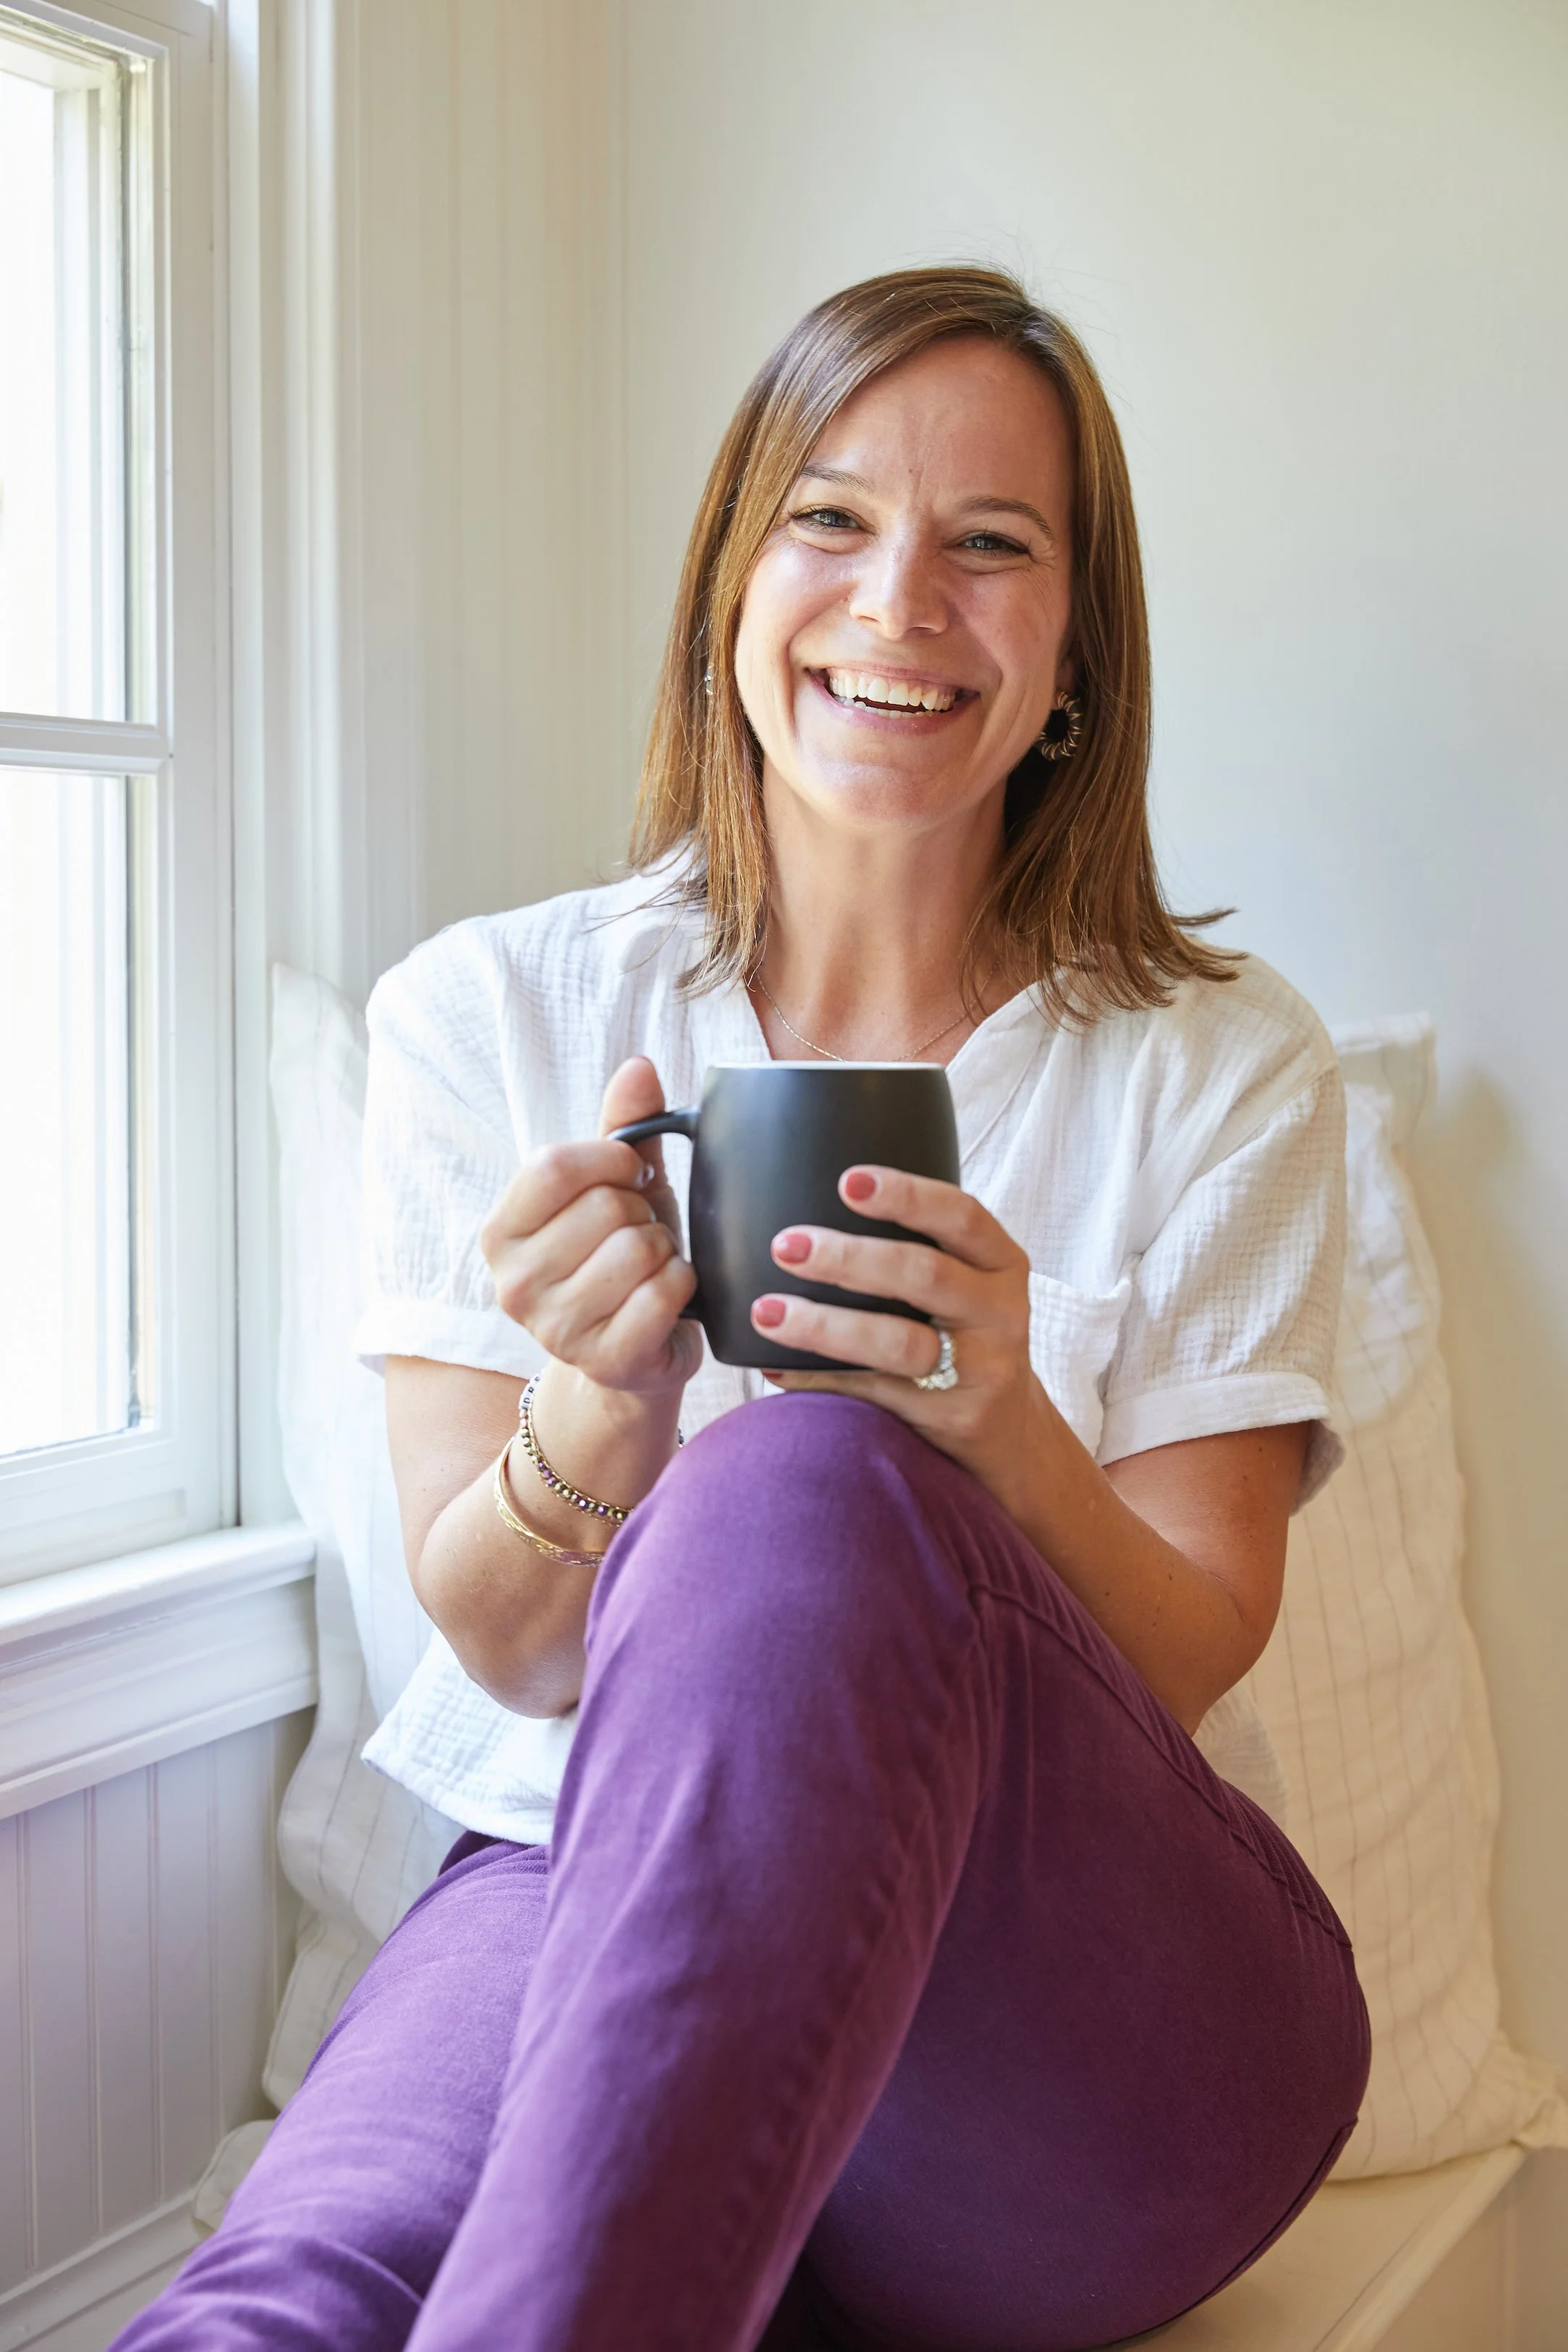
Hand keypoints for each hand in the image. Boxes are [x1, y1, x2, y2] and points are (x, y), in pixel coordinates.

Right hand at [480, 1057, 702, 1397]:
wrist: (637, 1352)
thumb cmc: (620, 1258)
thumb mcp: (618, 1187)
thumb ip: (625, 1125)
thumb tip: (639, 1065)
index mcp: (502, 1230)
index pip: (552, 1165)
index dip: (610, 1158)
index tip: (630, 1172)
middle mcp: (513, 1284)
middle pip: (604, 1207)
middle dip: (644, 1211)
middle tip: (640, 1234)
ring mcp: (554, 1329)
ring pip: (638, 1250)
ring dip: (665, 1250)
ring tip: (653, 1266)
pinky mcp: (603, 1360)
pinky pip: (663, 1295)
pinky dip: (683, 1286)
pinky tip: (671, 1297)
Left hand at [752, 1166, 1047, 1511]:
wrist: (1010, 1425)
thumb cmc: (966, 1333)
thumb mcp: (970, 1283)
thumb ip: (921, 1247)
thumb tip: (809, 1216)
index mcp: (1001, 1264)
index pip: (961, 1216)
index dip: (906, 1196)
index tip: (848, 1183)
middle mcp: (998, 1313)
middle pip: (923, 1276)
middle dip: (848, 1259)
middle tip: (786, 1247)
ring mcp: (979, 1370)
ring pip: (898, 1344)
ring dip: (825, 1327)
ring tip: (768, 1313)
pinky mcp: (950, 1417)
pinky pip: (873, 1393)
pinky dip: (819, 1379)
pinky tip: (777, 1366)